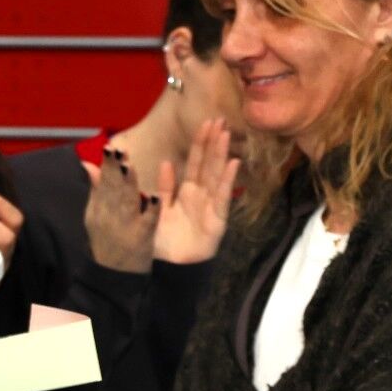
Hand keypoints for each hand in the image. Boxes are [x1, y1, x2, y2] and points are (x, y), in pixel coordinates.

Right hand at [83, 144, 157, 274]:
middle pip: (112, 190)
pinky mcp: (140, 240)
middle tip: (119, 150)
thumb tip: (88, 164)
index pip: (103, 183)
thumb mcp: (94, 216)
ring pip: (126, 202)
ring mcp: (123, 228)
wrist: (110, 277)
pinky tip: (154, 198)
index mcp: (98, 209)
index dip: (107, 166)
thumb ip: (96, 190)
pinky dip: (149, 212)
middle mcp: (108, 216)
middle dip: (116, 170)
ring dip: (128, 185)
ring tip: (130, 166)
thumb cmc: (106, 243)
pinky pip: (145, 224)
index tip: (110, 147)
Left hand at [155, 119, 238, 265]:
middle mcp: (200, 197)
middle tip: (219, 119)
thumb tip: (164, 162)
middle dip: (213, 143)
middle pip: (209, 165)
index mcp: (185, 193)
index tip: (205, 123)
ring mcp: (210, 208)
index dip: (200, 144)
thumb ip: (161, 188)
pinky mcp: (217, 221)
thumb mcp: (157, 210)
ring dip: (222, 155)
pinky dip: (228, 181)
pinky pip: (222, 198)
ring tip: (226, 134)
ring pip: (217, 176)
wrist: (169, 271)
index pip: (194, 163)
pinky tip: (234, 164)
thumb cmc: (164, 243)